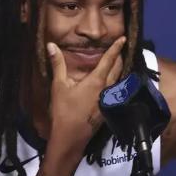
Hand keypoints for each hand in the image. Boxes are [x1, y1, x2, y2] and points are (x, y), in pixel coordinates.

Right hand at [45, 36, 124, 163]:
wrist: (71, 137)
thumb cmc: (63, 111)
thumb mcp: (59, 86)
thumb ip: (57, 64)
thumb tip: (51, 45)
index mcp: (96, 81)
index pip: (109, 60)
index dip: (116, 48)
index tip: (124, 38)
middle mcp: (107, 89)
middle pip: (118, 69)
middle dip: (119, 57)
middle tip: (120, 48)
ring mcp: (109, 100)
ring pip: (118, 80)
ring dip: (119, 70)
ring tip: (117, 62)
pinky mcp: (108, 109)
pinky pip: (115, 90)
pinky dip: (116, 82)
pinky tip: (111, 83)